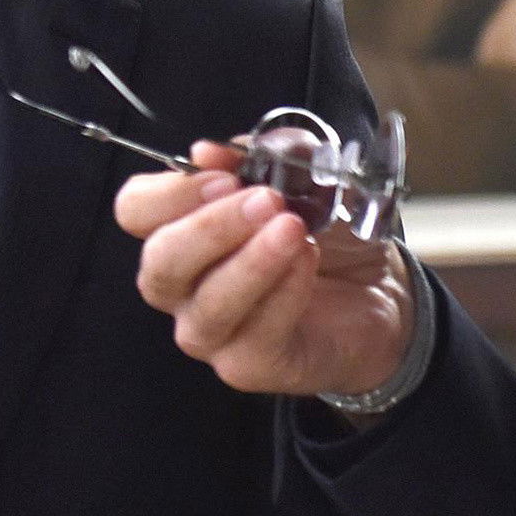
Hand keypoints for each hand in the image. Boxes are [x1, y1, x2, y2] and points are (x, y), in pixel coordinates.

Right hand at [115, 142, 410, 397]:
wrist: (380, 290)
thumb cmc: (327, 236)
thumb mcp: (307, 179)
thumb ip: (265, 156)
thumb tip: (213, 150)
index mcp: (181, 232)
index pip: (136, 210)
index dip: (170, 192)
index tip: (224, 177)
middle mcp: (183, 287)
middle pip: (161, 262)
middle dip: (211, 227)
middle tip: (267, 201)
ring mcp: (212, 332)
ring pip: (207, 305)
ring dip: (252, 262)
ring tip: (296, 230)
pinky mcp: (249, 365)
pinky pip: (255, 334)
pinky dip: (284, 292)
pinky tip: (308, 263)